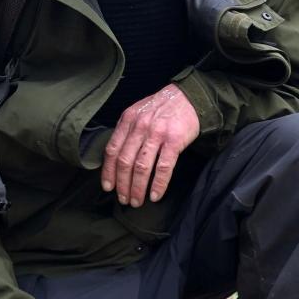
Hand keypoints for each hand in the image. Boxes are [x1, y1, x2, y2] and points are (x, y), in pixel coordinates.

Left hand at [101, 84, 199, 207]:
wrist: (190, 98)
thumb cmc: (163, 108)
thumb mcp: (139, 113)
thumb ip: (128, 131)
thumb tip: (118, 159)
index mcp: (128, 120)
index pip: (112, 150)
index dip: (108, 172)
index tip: (108, 187)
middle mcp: (140, 126)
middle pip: (125, 162)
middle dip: (122, 185)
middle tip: (124, 199)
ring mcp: (157, 133)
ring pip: (141, 167)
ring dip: (137, 188)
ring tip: (137, 201)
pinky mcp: (174, 141)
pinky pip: (163, 167)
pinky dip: (158, 184)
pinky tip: (155, 195)